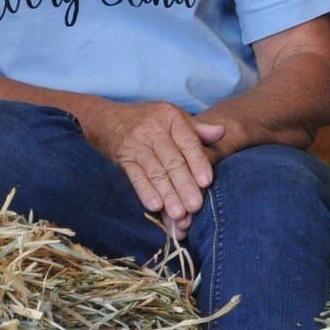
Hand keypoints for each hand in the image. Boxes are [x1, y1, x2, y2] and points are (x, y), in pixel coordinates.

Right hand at [83, 101, 222, 239]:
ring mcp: (136, 145)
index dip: (197, 162)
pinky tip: (155, 206)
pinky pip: (135, 177)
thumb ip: (198, 129)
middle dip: (184, 185)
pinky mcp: (123, 158)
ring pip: (155, 172)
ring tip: (178, 213)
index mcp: (170, 118)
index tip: (206, 182)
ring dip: (167, 194)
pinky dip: (145, 192)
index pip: (187, 142)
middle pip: (172, 161)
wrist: (107, 118)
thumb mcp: (173, 117)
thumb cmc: (150, 119)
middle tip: (195, 206)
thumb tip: (221, 132)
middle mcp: (152, 130)